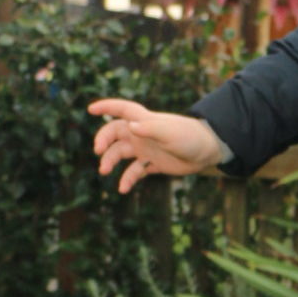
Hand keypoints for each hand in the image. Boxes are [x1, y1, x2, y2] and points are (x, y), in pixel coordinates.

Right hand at [88, 97, 224, 194]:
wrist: (207, 152)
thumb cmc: (188, 137)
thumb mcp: (169, 132)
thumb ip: (149, 128)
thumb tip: (130, 125)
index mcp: (144, 120)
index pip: (121, 109)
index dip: (106, 107)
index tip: (90, 109)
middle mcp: (142, 133)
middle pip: (115, 133)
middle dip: (103, 140)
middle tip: (99, 152)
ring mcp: (147, 148)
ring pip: (121, 153)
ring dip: (111, 161)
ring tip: (104, 171)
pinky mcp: (153, 163)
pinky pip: (135, 171)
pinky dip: (127, 179)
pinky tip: (122, 189)